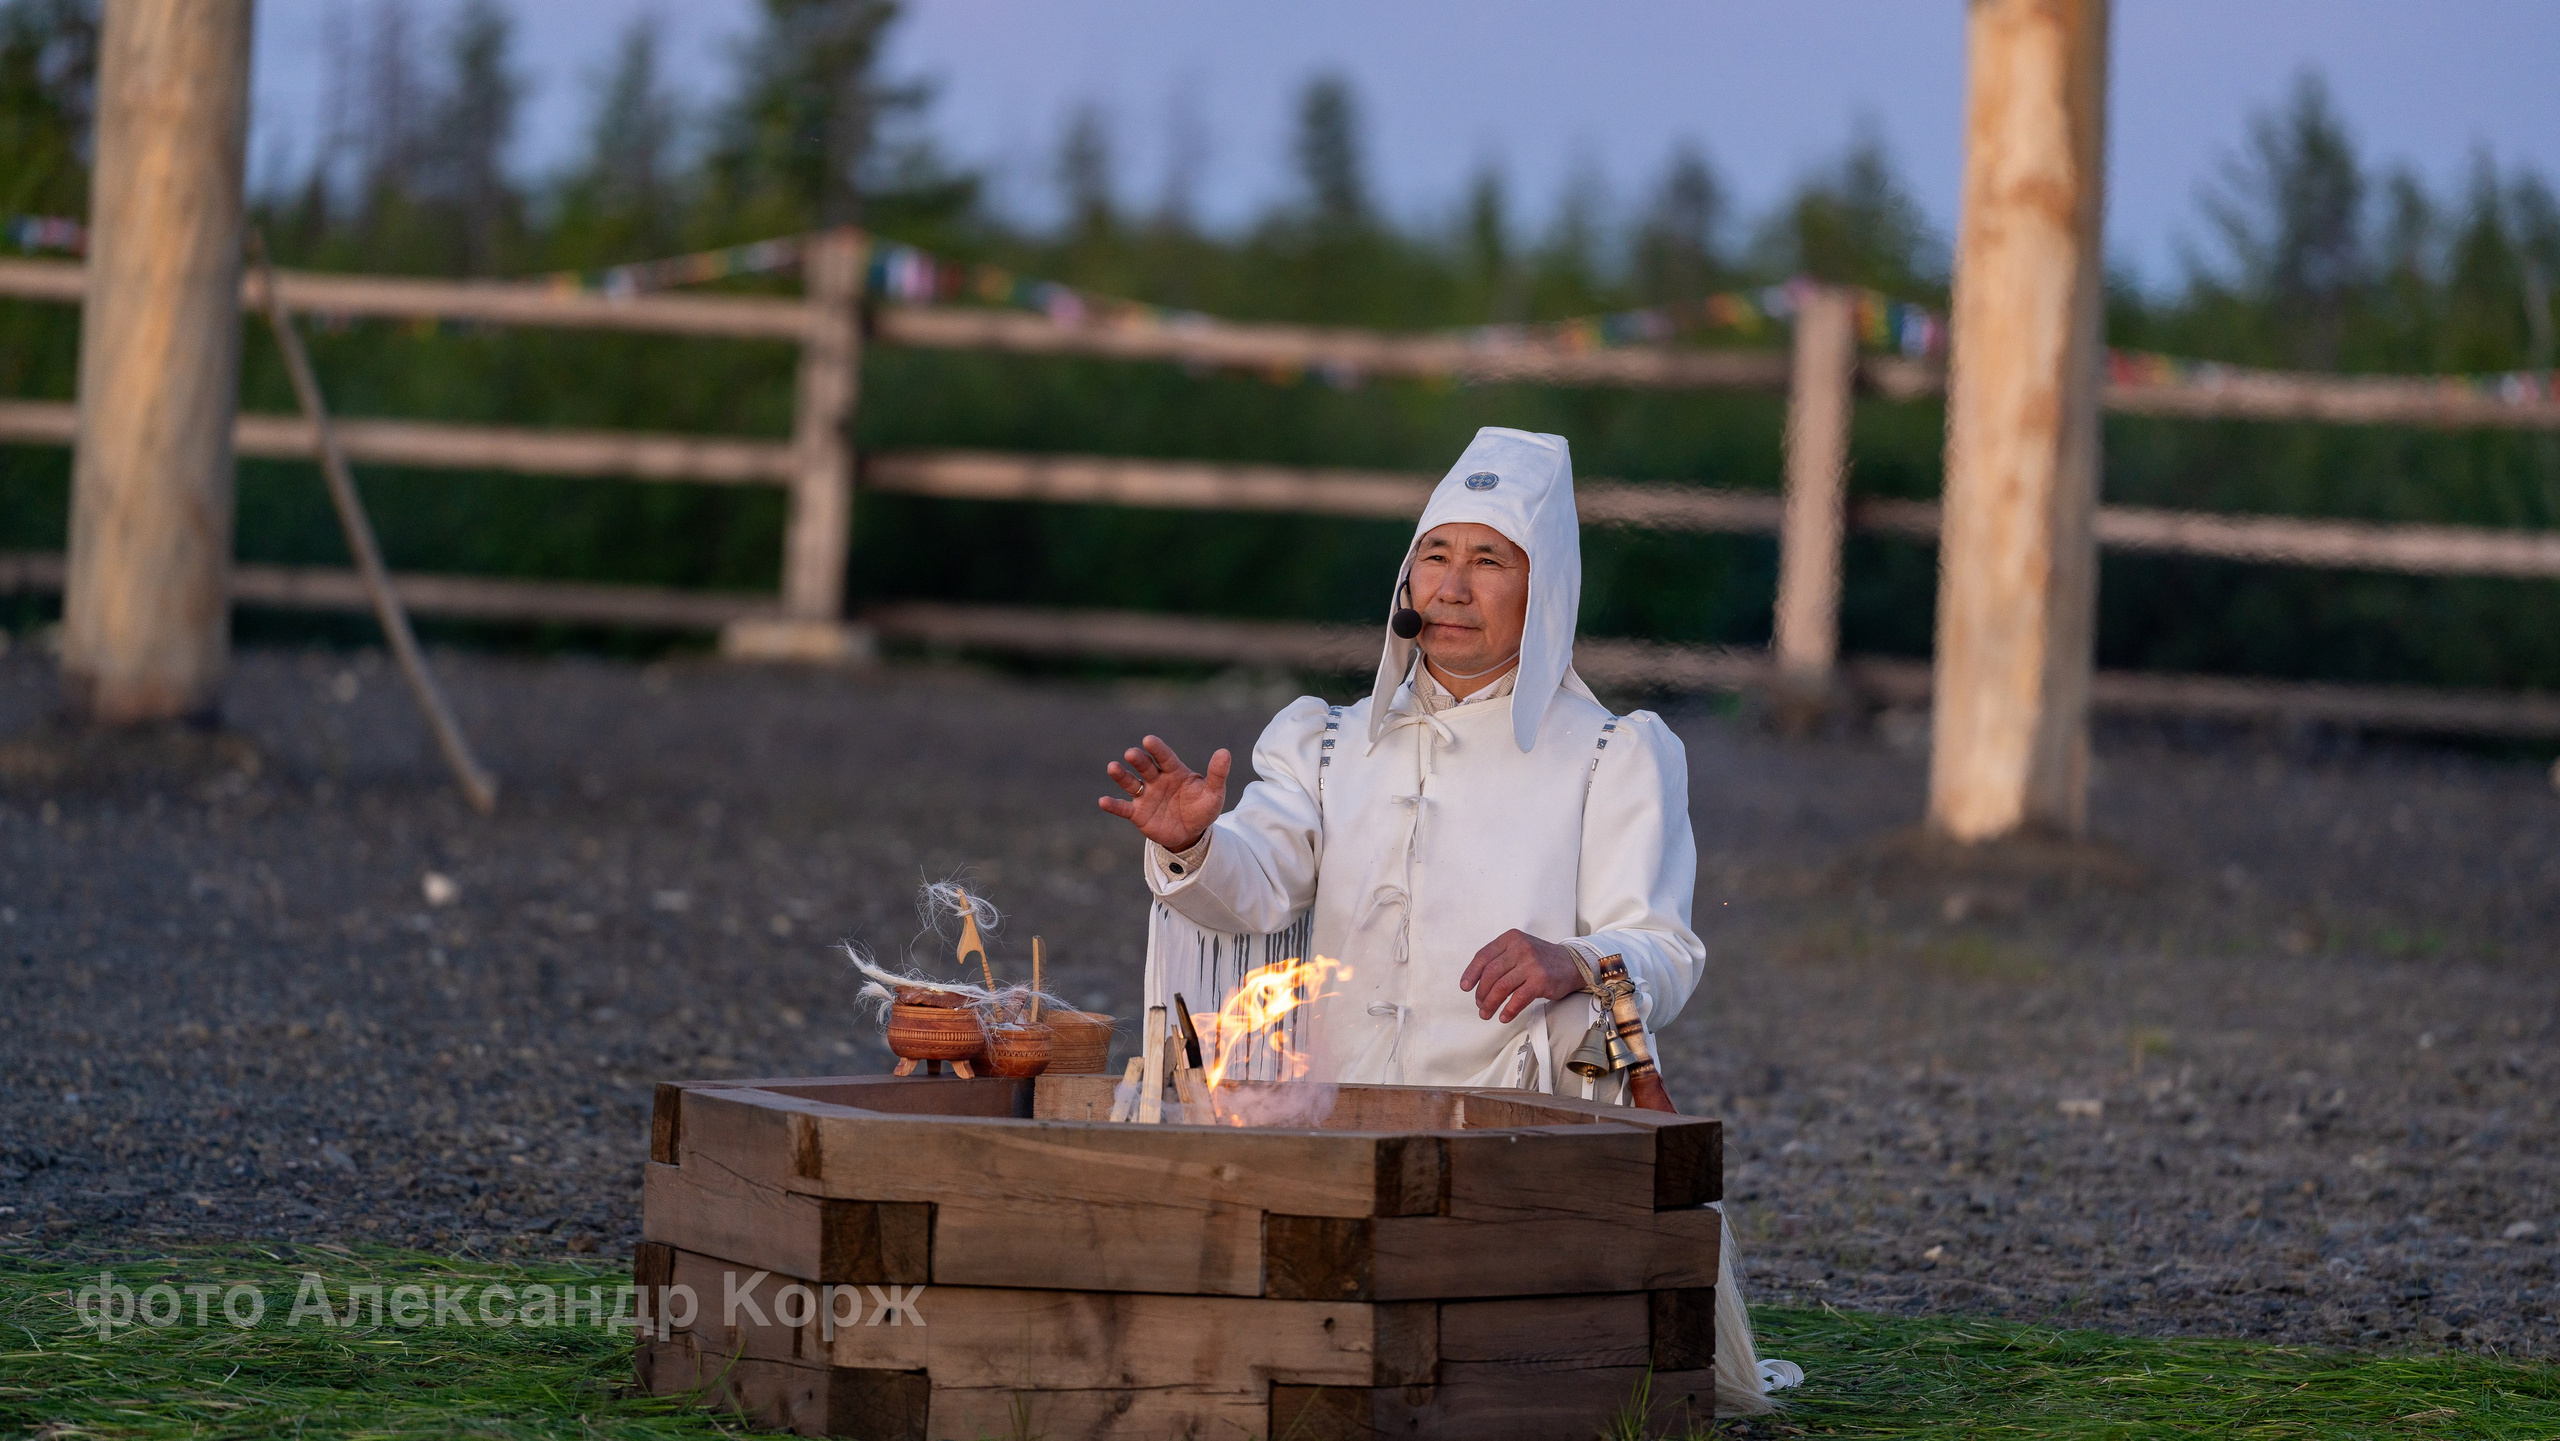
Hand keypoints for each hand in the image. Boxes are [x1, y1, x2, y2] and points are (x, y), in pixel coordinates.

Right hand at [1097, 735, 1231, 853]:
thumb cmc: (1202, 808)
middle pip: (1146, 767)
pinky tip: (1103, 801)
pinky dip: (1113, 805)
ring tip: (1112, 767)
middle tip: (1131, 753)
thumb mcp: (1213, 793)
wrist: (1191, 833)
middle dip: (1139, 760)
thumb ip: (1217, 774)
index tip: (1149, 740)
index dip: (1157, 749)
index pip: (1165, 757)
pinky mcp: (1138, 813)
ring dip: (1121, 776)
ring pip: (1131, 783)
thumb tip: (1225, 752)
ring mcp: (1145, 796)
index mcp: (1174, 771)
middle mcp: (1157, 780)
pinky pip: (1123, 808)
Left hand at [1458, 929, 1586, 1022]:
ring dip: (1490, 1003)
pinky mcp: (1540, 980)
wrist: (1573, 964)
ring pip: (1501, 987)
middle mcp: (1520, 948)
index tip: (1465, 987)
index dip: (1471, 973)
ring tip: (1486, 1013)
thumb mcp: (1520, 949)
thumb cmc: (1542, 959)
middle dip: (1481, 992)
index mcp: (1511, 938)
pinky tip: (1503, 1016)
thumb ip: (1501, 959)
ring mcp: (1531, 963)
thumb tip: (1477, 982)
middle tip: (1480, 1005)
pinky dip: (1508, 1010)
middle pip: (1490, 973)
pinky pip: (1518, 998)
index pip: (1483, 956)